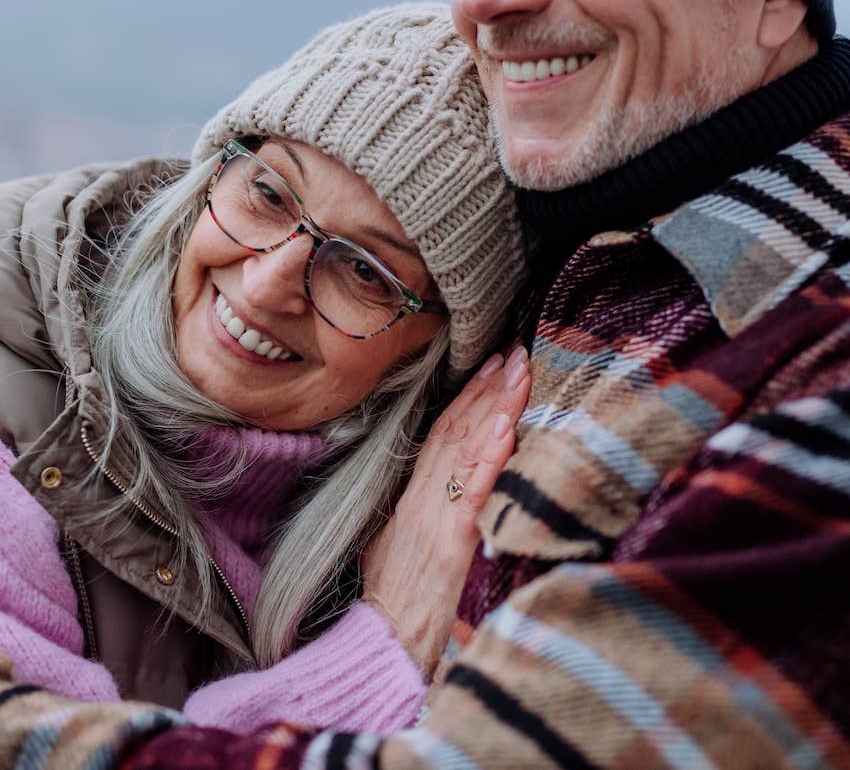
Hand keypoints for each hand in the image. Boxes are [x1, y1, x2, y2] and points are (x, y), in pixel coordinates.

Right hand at [362, 345, 529, 677]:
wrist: (376, 647)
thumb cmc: (389, 601)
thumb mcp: (394, 544)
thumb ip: (419, 510)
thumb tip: (439, 487)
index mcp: (413, 495)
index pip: (441, 432)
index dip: (466, 396)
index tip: (490, 363)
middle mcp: (423, 497)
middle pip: (456, 428)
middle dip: (487, 386)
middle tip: (514, 349)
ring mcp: (435, 516)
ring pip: (466, 448)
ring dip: (495, 405)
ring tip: (518, 369)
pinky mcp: (448, 542)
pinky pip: (473, 491)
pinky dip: (489, 455)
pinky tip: (506, 427)